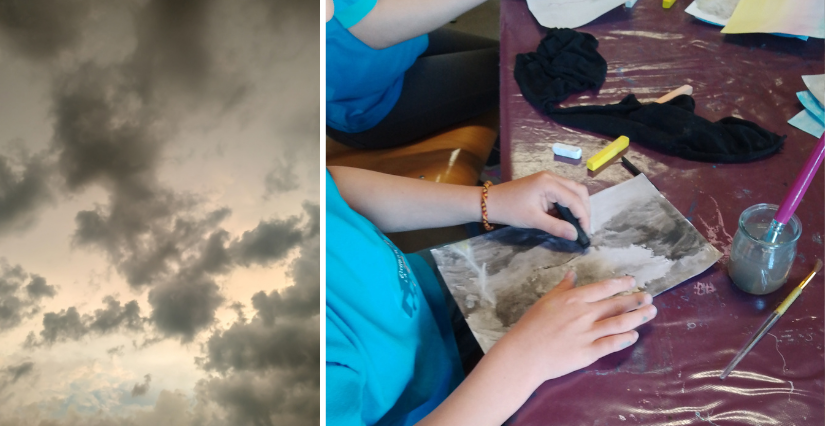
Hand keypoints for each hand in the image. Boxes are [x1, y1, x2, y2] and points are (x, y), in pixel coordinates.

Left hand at [485, 171, 589, 240]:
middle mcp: (552, 177)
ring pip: (572, 191)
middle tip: (583, 228)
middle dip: (584, 210)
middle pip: (578, 191)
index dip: (583, 217)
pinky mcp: (544, 184)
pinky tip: (566, 219)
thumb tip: (575, 236)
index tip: (585, 233)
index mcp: (549, 183)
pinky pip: (563, 193)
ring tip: (577, 225)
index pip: (575, 199)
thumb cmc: (510, 210)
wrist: (490, 202)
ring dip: (577, 207)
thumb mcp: (534, 220)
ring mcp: (548, 179)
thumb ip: (556, 227)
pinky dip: (567, 205)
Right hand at [488, 272, 655, 387]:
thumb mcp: (546, 301)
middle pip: (616, 304)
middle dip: (636, 300)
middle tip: (649, 297)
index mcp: (573, 299)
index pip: (603, 288)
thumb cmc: (531, 326)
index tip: (632, 281)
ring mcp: (588, 333)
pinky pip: (612, 343)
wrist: (524, 353)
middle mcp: (584, 314)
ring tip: (650, 312)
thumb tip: (573, 274)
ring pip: (620, 322)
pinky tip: (634, 335)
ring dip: (638, 317)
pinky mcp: (588, 352)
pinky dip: (625, 338)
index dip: (621, 283)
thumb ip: (562, 287)